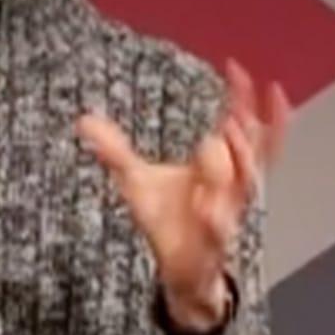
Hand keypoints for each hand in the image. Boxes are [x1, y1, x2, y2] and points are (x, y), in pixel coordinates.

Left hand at [76, 60, 289, 331]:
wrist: (178, 268)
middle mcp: (229, 186)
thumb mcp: (135, 180)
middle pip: (251, 149)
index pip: (237, 122)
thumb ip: (115, 151)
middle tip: (233, 110)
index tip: (235, 67)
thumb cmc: (167, 219)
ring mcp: (226, 213)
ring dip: (236, 163)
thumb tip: (84, 120)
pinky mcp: (213, 244)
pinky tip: (208, 209)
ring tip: (224, 136)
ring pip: (242, 187)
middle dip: (245, 128)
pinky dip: (216, 220)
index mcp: (217, 165)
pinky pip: (220, 231)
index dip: (240, 96)